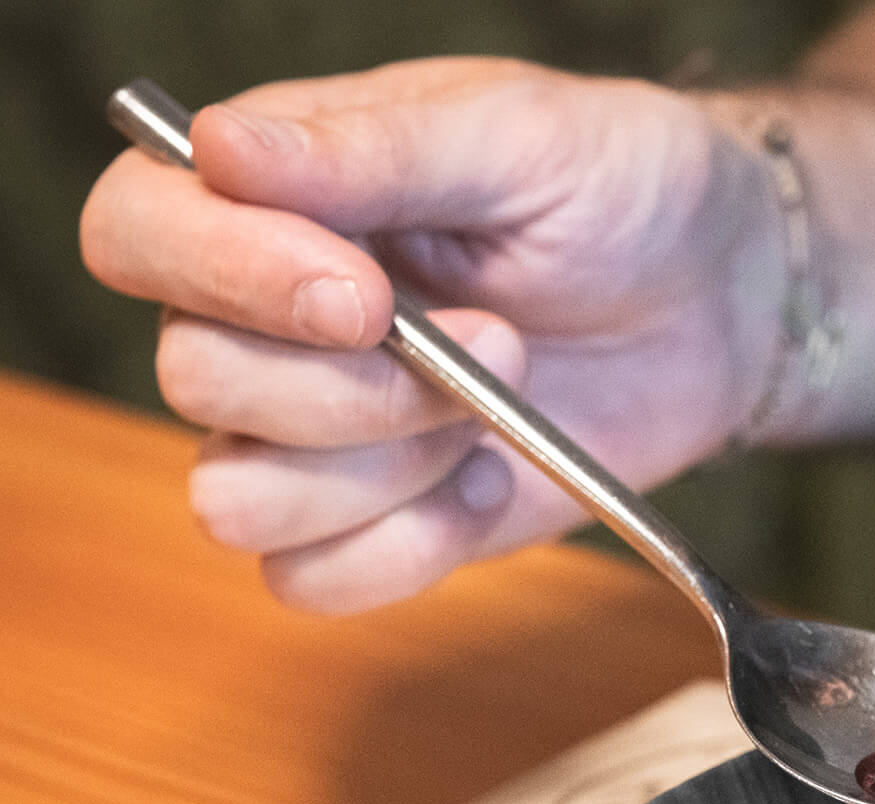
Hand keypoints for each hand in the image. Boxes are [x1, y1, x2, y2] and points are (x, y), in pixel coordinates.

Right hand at [81, 58, 779, 611]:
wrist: (724, 299)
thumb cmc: (623, 191)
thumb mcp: (519, 138)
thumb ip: (375, 151)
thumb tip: (223, 145)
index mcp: (269, 196)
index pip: (137, 230)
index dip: (224, 275)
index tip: (362, 295)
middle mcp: (262, 319)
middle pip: (197, 384)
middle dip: (359, 386)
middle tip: (499, 338)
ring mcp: (316, 433)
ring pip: (241, 500)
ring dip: (386, 467)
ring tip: (497, 408)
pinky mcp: (383, 521)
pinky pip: (314, 582)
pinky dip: (411, 547)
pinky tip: (489, 481)